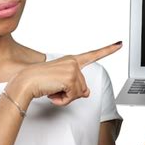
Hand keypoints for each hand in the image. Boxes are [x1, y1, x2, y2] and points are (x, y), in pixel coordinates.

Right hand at [8, 41, 122, 106]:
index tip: (119, 44)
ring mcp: (73, 70)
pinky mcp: (70, 79)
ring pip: (80, 93)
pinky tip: (53, 93)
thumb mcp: (61, 84)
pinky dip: (63, 100)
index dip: (108, 50)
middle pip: (83, 86)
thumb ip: (76, 87)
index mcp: (71, 60)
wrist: (25, 83)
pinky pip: (73, 97)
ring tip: (53, 89)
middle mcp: (73, 62)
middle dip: (71, 93)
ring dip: (66, 97)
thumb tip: (88, 93)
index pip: (92, 55)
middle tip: (55, 88)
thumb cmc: (38, 82)